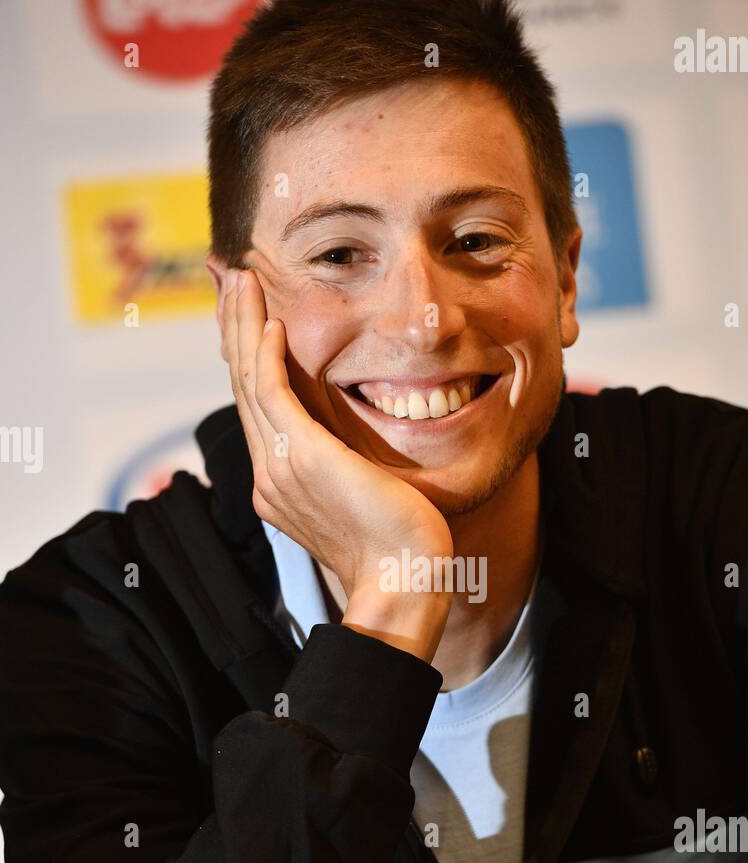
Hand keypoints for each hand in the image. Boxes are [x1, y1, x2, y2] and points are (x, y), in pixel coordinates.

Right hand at [223, 268, 453, 659]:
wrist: (403, 581)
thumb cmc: (401, 550)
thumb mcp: (367, 498)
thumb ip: (350, 469)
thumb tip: (358, 452)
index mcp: (280, 484)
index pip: (258, 408)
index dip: (250, 358)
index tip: (249, 318)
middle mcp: (269, 474)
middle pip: (242, 387)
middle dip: (235, 329)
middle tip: (230, 282)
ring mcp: (279, 467)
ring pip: (249, 381)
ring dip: (244, 326)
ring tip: (241, 281)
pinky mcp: (301, 457)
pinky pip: (271, 393)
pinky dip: (267, 354)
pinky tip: (271, 322)